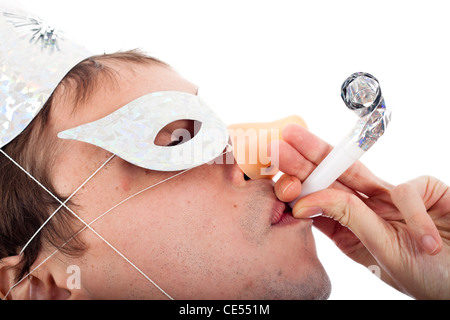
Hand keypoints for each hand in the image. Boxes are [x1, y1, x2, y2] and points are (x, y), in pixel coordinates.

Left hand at [273, 124, 449, 299]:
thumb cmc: (430, 277)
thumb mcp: (382, 251)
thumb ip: (349, 221)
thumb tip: (305, 202)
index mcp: (353, 229)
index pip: (320, 200)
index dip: (298, 183)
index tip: (275, 170)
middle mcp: (370, 210)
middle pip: (333, 177)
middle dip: (305, 156)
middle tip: (282, 137)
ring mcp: (395, 198)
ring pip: (357, 170)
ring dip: (327, 153)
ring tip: (295, 138)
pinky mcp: (425, 190)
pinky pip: (408, 190)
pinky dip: (412, 212)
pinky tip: (424, 239)